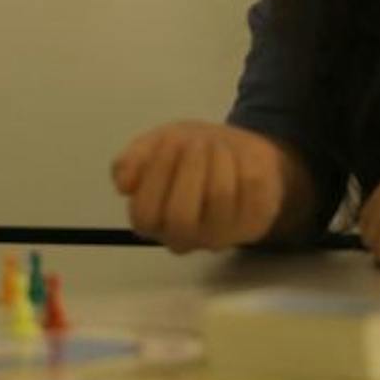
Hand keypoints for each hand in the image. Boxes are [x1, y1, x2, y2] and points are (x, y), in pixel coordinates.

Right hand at [111, 121, 288, 251]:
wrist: (236, 151)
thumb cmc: (188, 152)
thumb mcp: (154, 145)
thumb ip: (133, 160)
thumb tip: (123, 184)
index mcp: (153, 222)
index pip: (145, 214)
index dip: (156, 175)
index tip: (170, 141)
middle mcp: (185, 238)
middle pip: (181, 217)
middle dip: (188, 170)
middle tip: (196, 141)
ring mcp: (222, 236)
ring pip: (219, 198)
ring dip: (217, 159)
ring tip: (216, 143)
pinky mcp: (255, 223)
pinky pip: (252, 189)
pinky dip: (243, 162)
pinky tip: (238, 156)